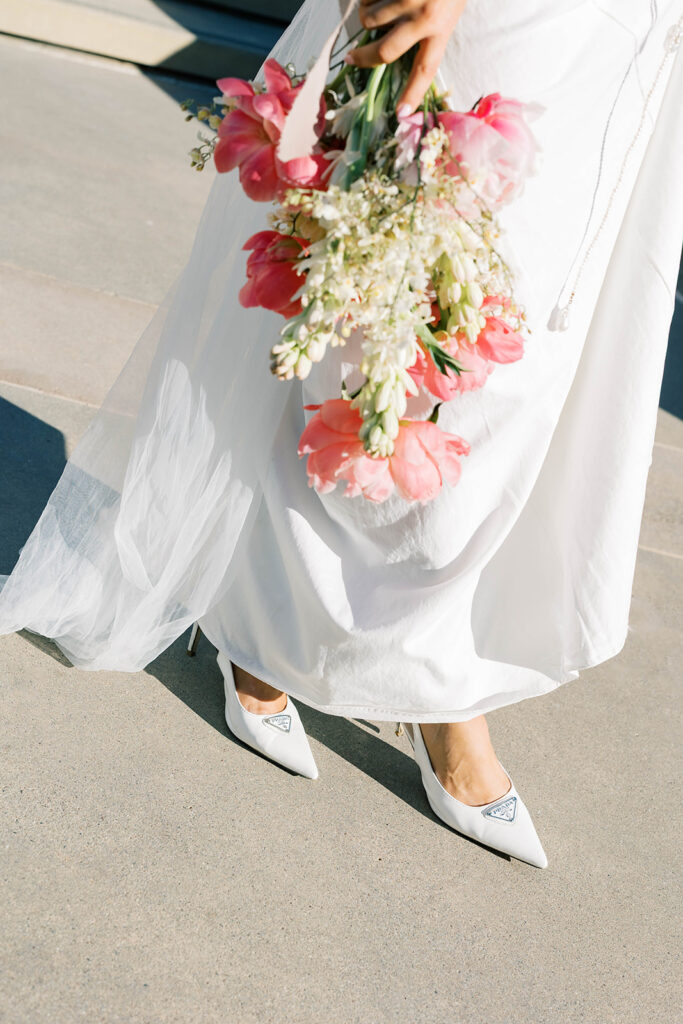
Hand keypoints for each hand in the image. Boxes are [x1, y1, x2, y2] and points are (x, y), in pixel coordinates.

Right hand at [347, 0, 467, 111]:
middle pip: (385, 51)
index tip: (401, 114)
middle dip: (363, 58)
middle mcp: (425, 17)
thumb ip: (427, 28)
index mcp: (441, 28)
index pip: (425, 69)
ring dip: (366, 13)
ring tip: (377, 3)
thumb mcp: (447, 7)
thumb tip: (389, 50)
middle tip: (352, 58)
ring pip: (369, 19)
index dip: (412, 93)